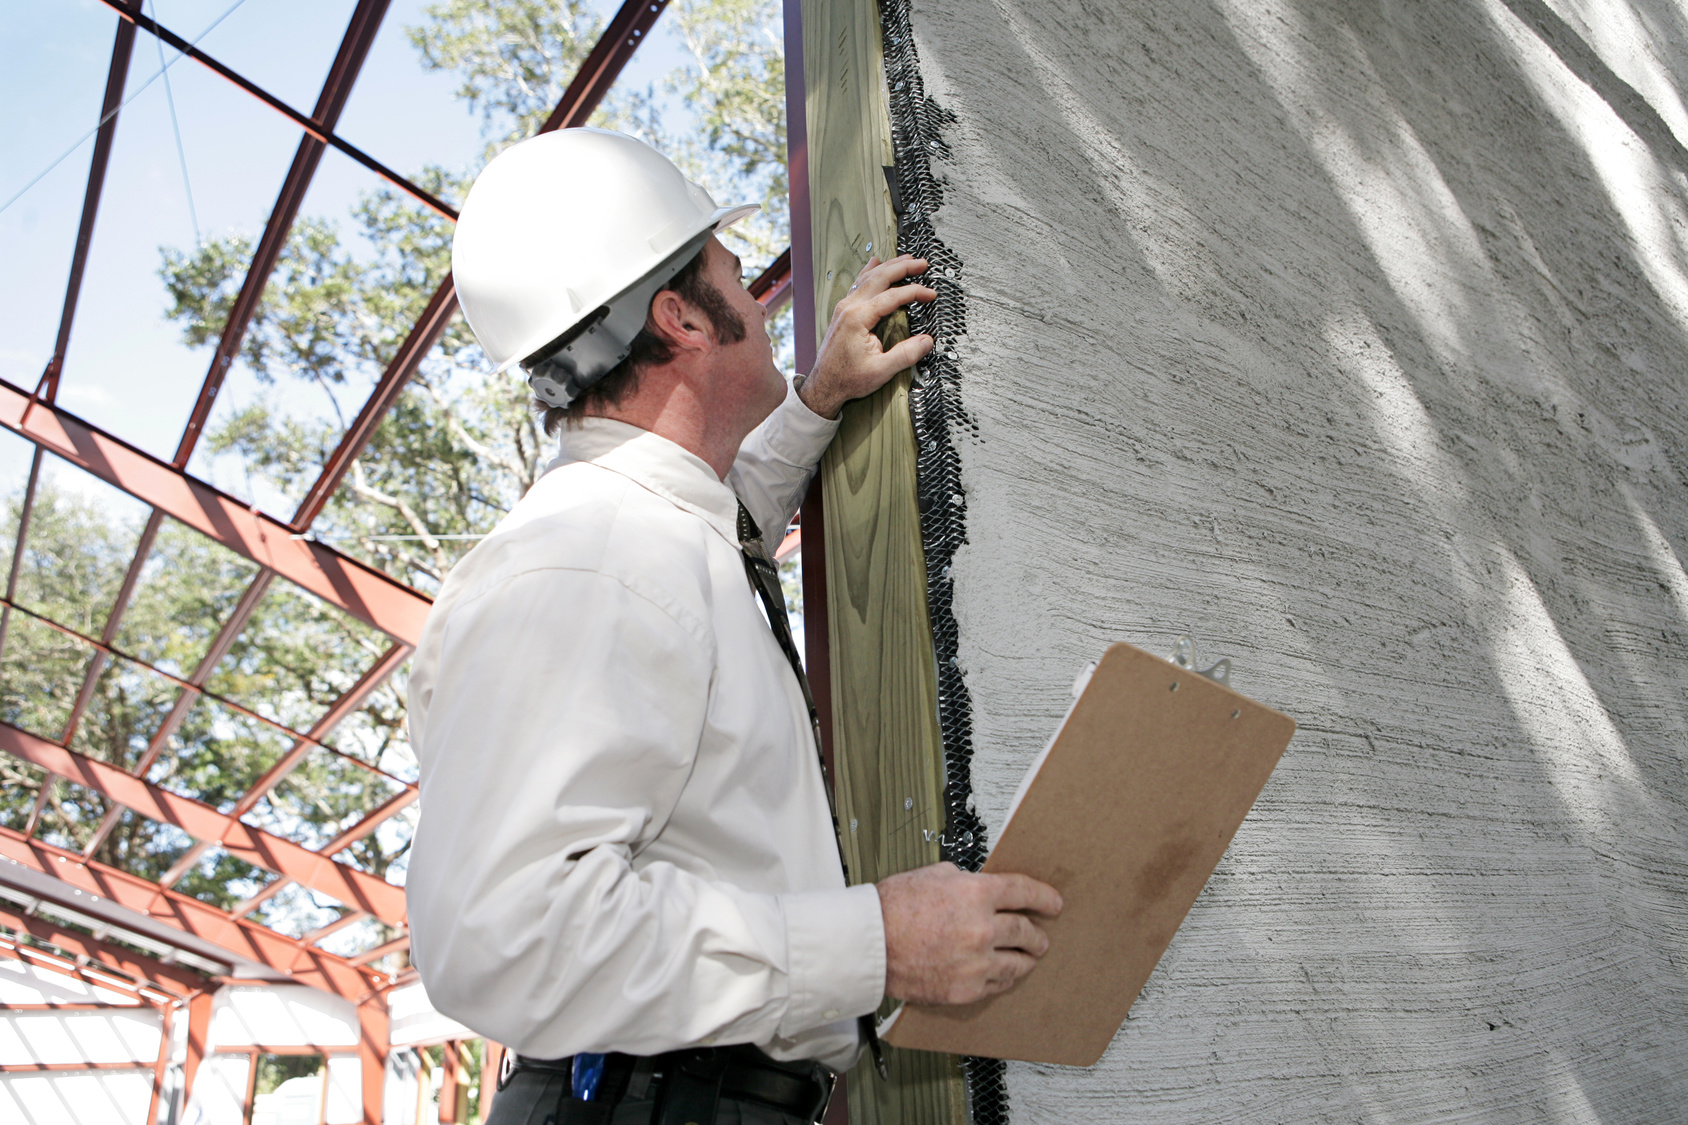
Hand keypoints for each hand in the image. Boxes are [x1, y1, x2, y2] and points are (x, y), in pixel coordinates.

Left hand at [799, 254, 936, 418]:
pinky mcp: (843, 311)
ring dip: (889, 266)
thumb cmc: (848, 379)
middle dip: (902, 267)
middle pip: (879, 278)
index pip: (892, 296)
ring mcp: (844, 307)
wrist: (824, 385)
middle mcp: (849, 307)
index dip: (914, 292)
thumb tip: (927, 341)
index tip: (930, 294)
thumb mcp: (881, 371)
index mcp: (858, 318)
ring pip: (868, 277)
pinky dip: (870, 271)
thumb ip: (906, 355)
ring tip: (907, 259)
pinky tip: (875, 262)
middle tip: (922, 263)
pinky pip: (858, 284)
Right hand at [877, 862, 1062, 1005]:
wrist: (869, 943)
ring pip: (1019, 962)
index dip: (1044, 897)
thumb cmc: (892, 907)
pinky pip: (998, 984)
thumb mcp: (932, 875)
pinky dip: (1004, 977)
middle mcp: (982, 928)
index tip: (1053, 903)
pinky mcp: (966, 988)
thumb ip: (963, 881)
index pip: (1025, 891)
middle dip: (1037, 933)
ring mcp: (976, 962)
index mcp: (976, 893)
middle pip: (1026, 930)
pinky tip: (1005, 974)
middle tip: (1040, 936)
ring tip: (1029, 957)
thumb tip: (976, 885)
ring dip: (1027, 958)